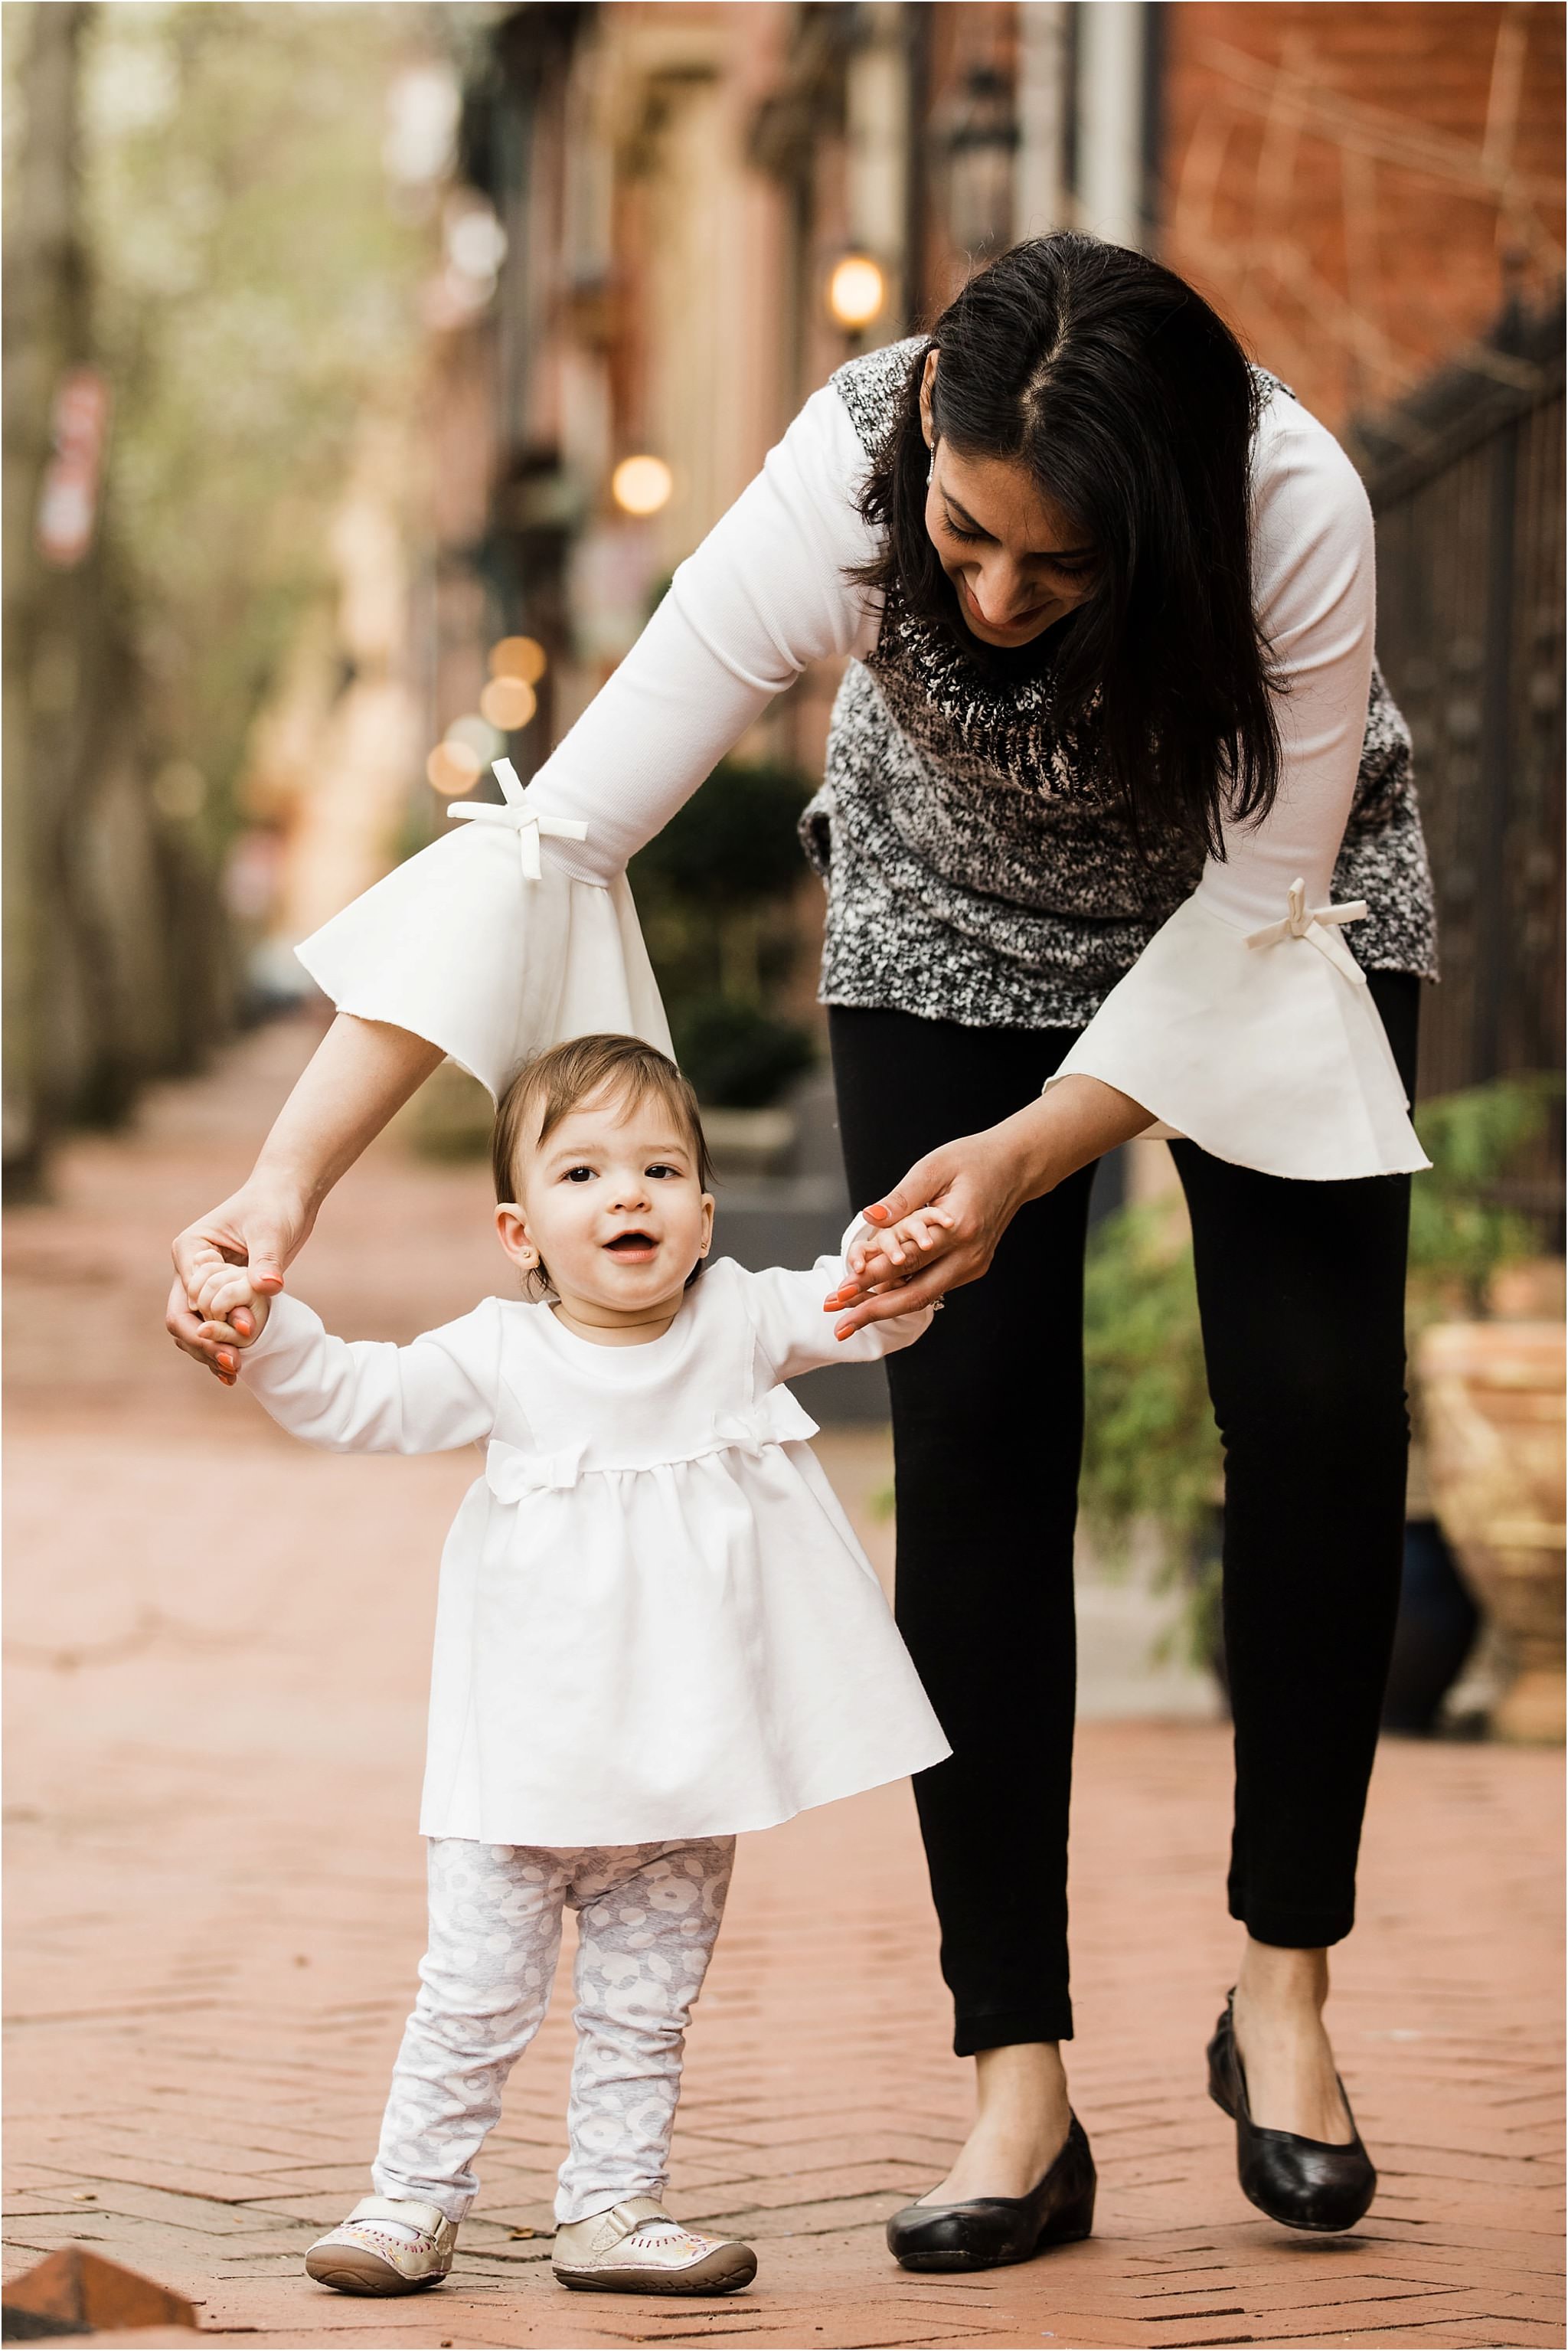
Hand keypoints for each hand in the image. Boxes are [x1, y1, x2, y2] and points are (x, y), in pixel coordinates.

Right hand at [167, 1178, 310, 1385]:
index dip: (210, 1321)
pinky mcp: (222, 1296)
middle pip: (182, 1319)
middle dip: (204, 1345)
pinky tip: (235, 1370)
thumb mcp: (271, 1232)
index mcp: (190, 1250)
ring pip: (194, 1329)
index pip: (187, 1297)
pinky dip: (220, 1348)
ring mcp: (203, 1285)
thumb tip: (269, 1286)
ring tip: (234, 1373)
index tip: (245, 1333)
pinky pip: (213, 1328)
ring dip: (209, 1352)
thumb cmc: (275, 1205)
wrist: (288, 1197)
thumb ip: (266, 1261)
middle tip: (233, 1366)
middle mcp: (190, 1270)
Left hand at [826, 1077, 1155, 1336]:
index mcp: (959, 1228)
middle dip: (874, 1310)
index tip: (839, 1292)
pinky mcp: (972, 1266)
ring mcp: (973, 1264)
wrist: (1015, 1167)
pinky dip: (904, 1291)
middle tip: (840, 1324)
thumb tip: (869, 1218)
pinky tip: (876, 1297)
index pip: (906, 1261)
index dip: (870, 1279)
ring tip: (850, 1313)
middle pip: (915, 1294)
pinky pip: (933, 1285)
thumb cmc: (973, 1160)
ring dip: (886, 1305)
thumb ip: (901, 1198)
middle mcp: (969, 1255)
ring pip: (924, 1294)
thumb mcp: (933, 1168)